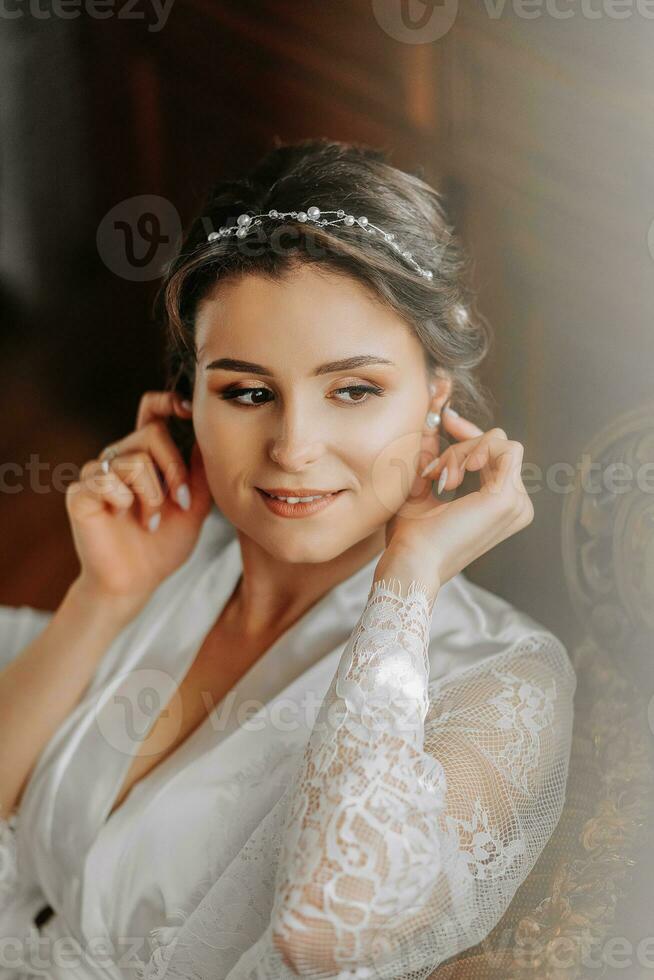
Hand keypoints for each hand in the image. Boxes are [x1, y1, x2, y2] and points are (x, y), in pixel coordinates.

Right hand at [65, 391, 212, 612]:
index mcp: (146, 456)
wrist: (137, 583)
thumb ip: (201, 473)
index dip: (168, 402)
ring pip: (134, 459)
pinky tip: (125, 518)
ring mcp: (97, 474)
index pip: (152, 412)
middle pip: (152, 434)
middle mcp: (119, 458)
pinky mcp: (80, 493)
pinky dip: (126, 501)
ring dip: (153, 495)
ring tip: (151, 521)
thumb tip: (208, 437)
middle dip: (175, 470)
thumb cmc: (163, 546)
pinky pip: (107, 480)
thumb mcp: (195, 506)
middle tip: (179, 502)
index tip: (189, 411)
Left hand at [382, 410, 533, 590]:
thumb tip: (437, 418)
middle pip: (497, 446)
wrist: (411, 562)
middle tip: (432, 472)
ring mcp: (517, 503)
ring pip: (499, 443)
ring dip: (462, 452)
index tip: (446, 421)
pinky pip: (504, 448)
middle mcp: (517, 505)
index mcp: (501, 506)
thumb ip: (434, 454)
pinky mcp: (508, 498)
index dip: (471, 435)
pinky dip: (475, 449)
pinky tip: (455, 473)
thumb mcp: (423, 485)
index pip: (497, 455)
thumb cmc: (412, 536)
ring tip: (440, 480)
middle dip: (460, 447)